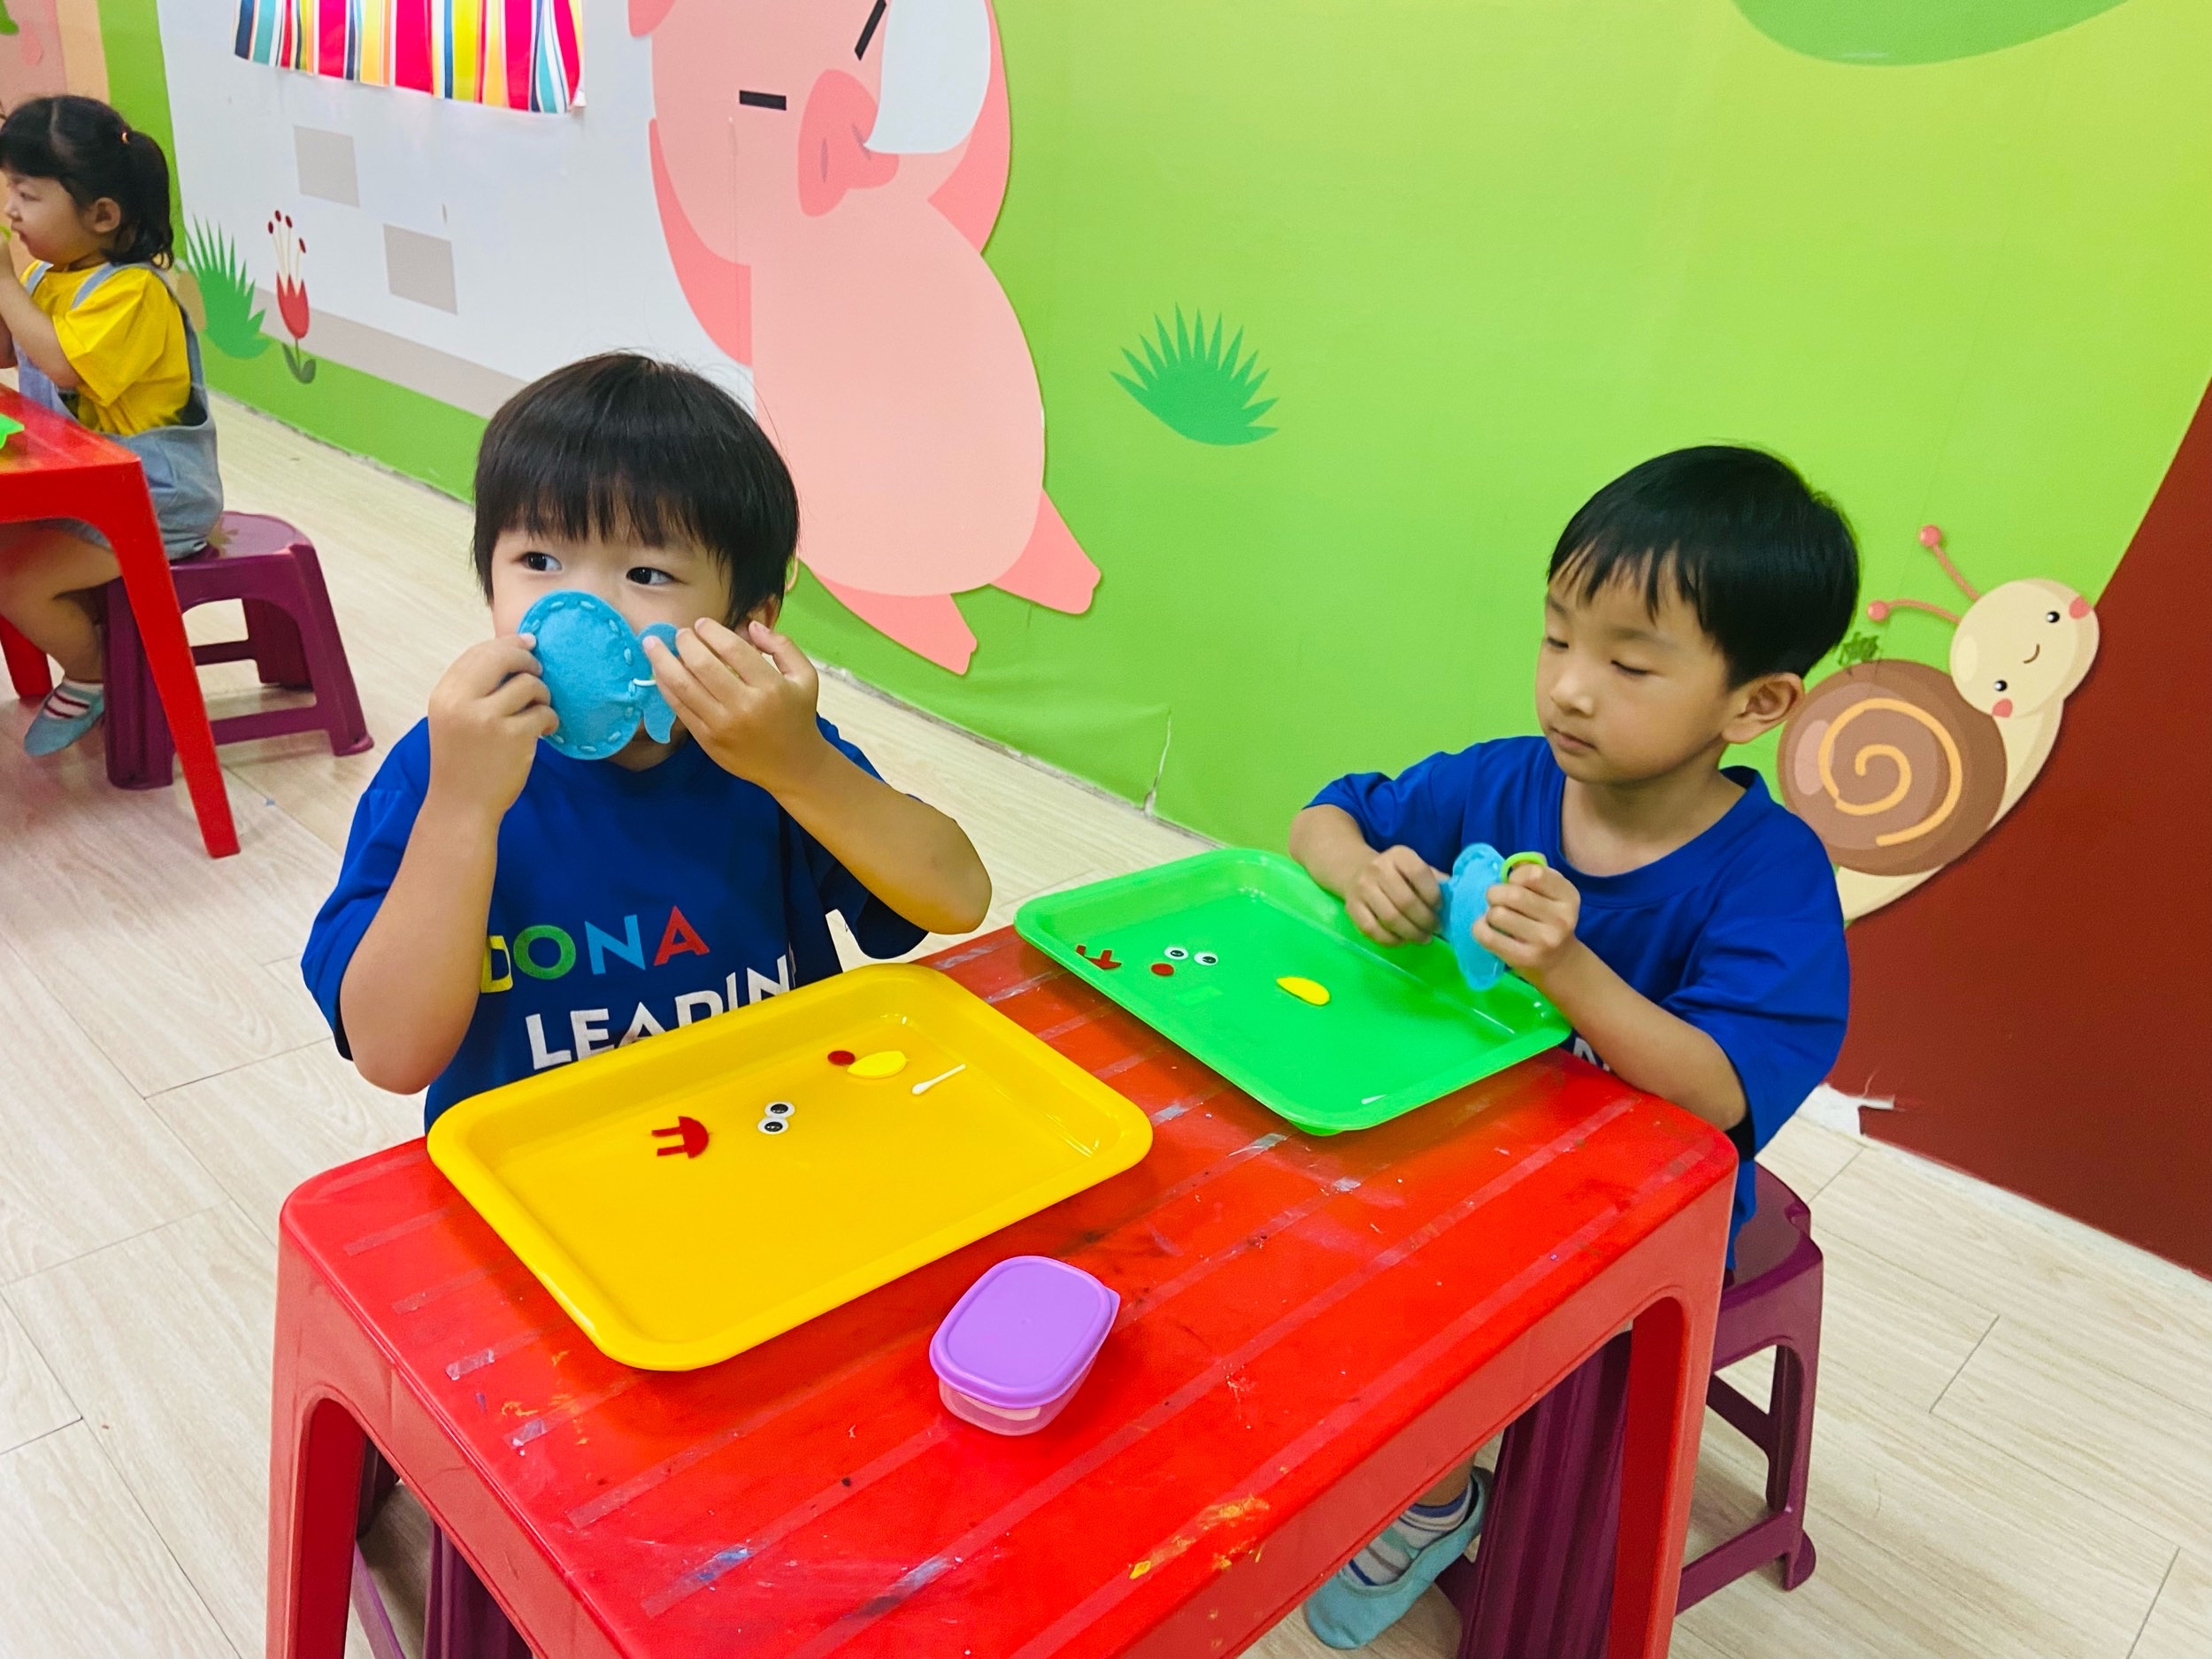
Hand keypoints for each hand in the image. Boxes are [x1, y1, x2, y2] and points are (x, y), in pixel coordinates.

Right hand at [424, 636, 554, 818]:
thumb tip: (512, 652)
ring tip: (539, 711)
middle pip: (503, 657)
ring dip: (542, 694)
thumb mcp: (453, 718)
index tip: (527, 643)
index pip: (477, 652)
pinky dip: (551, 719)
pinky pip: (544, 712)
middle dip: (527, 659)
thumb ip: (473, 689)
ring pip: (529, 683)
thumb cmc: (462, 762)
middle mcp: (462, 702)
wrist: (461, 806)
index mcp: (445, 694)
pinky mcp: (514, 736)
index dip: (506, 643)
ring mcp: (487, 718)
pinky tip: (545, 731)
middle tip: (539, 670)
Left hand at [647, 616, 829, 791]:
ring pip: (683, 686)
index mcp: (769, 687)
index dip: (711, 631)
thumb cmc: (798, 716)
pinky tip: (659, 672)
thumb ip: (782, 646)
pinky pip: (679, 707)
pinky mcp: (707, 739)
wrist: (792, 765)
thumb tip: (750, 626)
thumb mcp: (805, 677)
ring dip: (662, 661)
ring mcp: (721, 724)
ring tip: (652, 645)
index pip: (732, 648)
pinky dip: (665, 686)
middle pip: (702, 664)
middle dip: (684, 641)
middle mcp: (743, 705)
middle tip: (680, 633)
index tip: (701, 624)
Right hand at [1345, 844, 1444, 944]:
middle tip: (1435, 929)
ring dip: (1411, 933)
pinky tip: (1402, 940)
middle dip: (1425, 920)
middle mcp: (1378, 869)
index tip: (1440, 908)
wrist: (1355, 870)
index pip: (1419, 873)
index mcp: (1398, 855)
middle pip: (1405, 901)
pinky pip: (1372, 930)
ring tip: (1424, 938)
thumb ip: (1435, 880)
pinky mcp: (1351, 908)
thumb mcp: (1415, 867)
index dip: (1433, 895)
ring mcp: (1362, 889)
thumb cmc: (1395, 873)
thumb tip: (1459, 898)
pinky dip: (1390, 940)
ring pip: (1390, 918)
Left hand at [1474, 862, 1584, 984]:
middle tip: (1496, 900)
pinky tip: (1486, 927)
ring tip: (1497, 917)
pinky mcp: (1525, 958)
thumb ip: (1534, 871)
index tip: (1513, 884)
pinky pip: (1488, 936)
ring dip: (1490, 913)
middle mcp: (1562, 918)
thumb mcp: (1551, 893)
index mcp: (1569, 896)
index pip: (1534, 874)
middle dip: (1495, 893)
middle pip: (1513, 895)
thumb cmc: (1548, 919)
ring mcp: (1545, 940)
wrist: (1560, 962)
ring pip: (1498, 914)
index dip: (1515, 876)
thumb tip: (1512, 863)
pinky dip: (1479, 928)